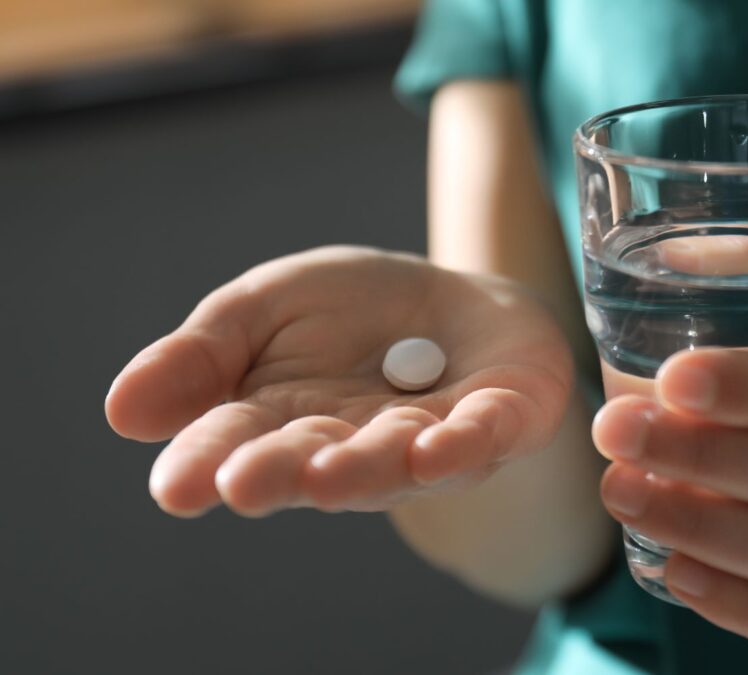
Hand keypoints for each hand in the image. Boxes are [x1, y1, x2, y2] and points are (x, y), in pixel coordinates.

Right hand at [106, 246, 570, 516]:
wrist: (459, 304)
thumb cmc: (353, 313)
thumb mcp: (267, 307)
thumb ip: (205, 354)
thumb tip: (120, 412)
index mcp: (285, 421)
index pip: (236, 444)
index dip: (206, 464)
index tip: (175, 485)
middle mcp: (352, 445)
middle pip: (311, 463)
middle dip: (280, 473)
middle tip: (242, 483)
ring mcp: (428, 441)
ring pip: (394, 461)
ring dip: (364, 469)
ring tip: (327, 472)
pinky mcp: (498, 424)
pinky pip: (479, 440)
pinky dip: (459, 447)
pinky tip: (432, 448)